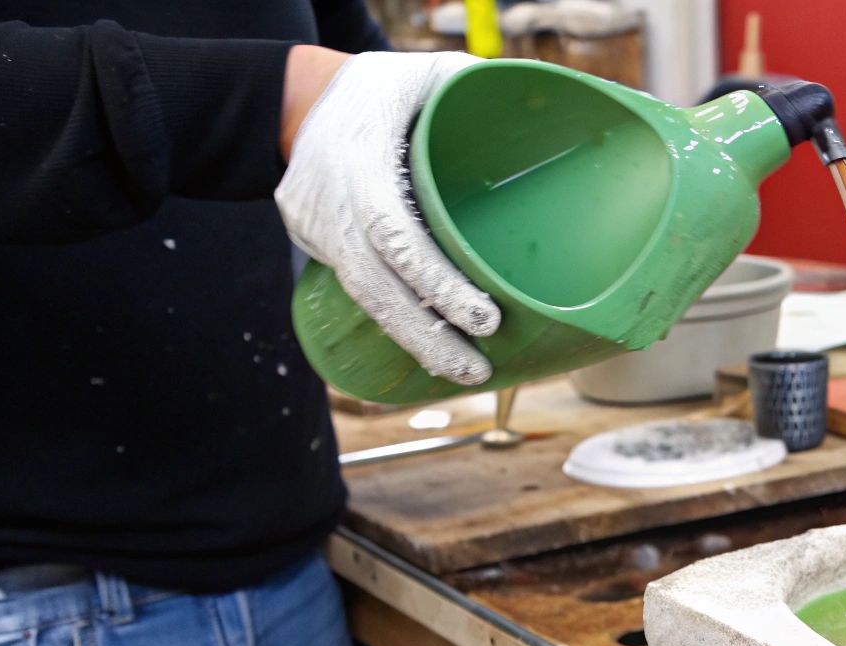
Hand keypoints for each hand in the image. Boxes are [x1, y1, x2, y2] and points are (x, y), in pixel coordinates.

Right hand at [276, 49, 498, 385]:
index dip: (437, 283)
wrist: (293, 96)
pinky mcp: (313, 241)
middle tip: (478, 371)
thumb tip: (552, 110)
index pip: (396, 236)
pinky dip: (394, 320)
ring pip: (364, 298)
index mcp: (360, 163)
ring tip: (463, 372)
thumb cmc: (377, 86)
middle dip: (428, 337)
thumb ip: (477, 91)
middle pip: (376, 287)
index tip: (485, 319)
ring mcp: (315, 226)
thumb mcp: (425, 73)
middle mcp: (330, 204)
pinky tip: (430, 348)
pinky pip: (356, 288)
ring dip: (415, 341)